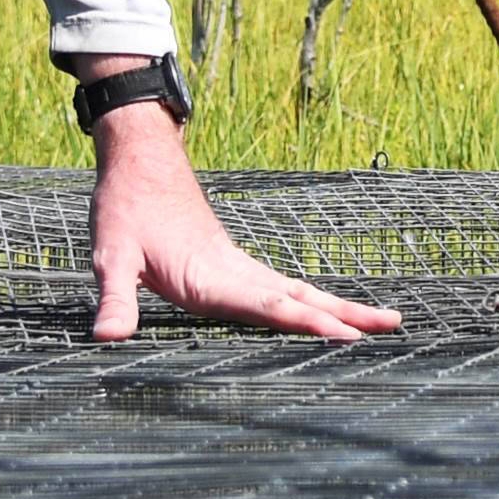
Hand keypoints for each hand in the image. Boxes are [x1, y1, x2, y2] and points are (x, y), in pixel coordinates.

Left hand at [84, 105, 398, 344]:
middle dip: (345, 314)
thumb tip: (106, 338)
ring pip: (297, 291)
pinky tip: (322, 309)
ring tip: (381, 321)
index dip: (306, 323)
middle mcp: (234, 273)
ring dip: (338, 306)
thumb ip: (114, 299)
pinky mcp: (233, 264)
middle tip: (392, 325)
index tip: (345, 336)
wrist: (140, 160)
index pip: (267, 305)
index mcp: (210, 276)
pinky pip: (281, 288)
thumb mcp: (110, 255)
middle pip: (300, 298)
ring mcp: (238, 267)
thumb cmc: (125, 206)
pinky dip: (311, 300)